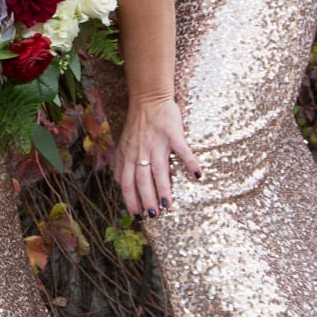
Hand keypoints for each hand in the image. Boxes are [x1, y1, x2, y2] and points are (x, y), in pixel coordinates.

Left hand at [117, 95, 202, 218]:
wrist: (148, 100)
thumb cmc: (137, 125)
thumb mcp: (123, 145)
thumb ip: (121, 164)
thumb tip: (119, 183)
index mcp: (129, 156)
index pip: (128, 183)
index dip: (131, 200)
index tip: (137, 216)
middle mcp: (141, 152)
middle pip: (143, 180)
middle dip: (147, 199)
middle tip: (153, 215)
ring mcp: (157, 143)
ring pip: (159, 170)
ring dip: (163, 188)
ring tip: (168, 204)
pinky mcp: (173, 134)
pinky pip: (182, 150)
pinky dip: (190, 162)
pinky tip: (197, 176)